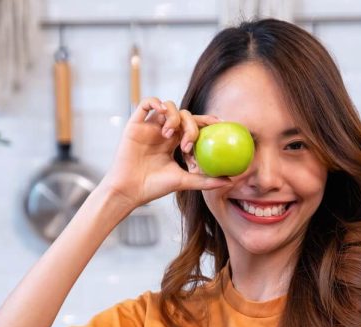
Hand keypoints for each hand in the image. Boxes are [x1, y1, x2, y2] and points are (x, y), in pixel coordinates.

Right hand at [102, 98, 229, 210]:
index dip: (208, 121)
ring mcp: (150, 127)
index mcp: (175, 143)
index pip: (194, 125)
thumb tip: (231, 181)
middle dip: (191, 126)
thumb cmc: (154, 188)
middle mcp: (164, 132)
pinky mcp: (136, 124)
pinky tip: (162, 113)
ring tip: (170, 136)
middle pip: (184, 115)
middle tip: (188, 144)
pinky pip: (147, 103)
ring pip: (168, 107)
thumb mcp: (184, 182)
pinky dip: (157, 102)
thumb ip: (205, 179)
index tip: (222, 124)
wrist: (130, 190)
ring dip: (174, 118)